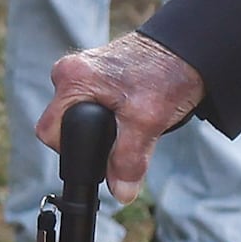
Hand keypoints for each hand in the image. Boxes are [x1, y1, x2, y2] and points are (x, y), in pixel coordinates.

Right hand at [38, 32, 207, 192]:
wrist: (190, 48)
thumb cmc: (168, 74)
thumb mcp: (148, 122)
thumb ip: (129, 159)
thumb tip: (120, 193)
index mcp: (72, 78)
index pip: (50, 131)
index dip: (73, 151)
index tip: (100, 156)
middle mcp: (70, 72)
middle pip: (63, 125)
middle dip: (90, 139)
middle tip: (123, 138)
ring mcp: (83, 71)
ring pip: (80, 117)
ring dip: (103, 129)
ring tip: (132, 124)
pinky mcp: (98, 74)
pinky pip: (93, 106)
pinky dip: (113, 117)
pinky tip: (132, 115)